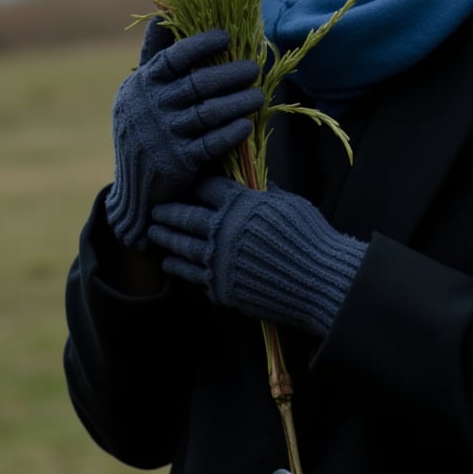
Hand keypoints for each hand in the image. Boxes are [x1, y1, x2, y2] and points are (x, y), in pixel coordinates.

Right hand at [105, 19, 263, 248]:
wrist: (135, 189)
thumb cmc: (144, 128)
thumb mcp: (139, 92)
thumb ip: (155, 57)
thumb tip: (165, 13)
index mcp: (142, 85)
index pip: (173, 58)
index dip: (200, 44)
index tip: (226, 36)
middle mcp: (150, 108)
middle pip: (198, 84)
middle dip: (231, 74)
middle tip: (254, 67)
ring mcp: (163, 136)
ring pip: (210, 112)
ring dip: (240, 101)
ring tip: (259, 95)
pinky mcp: (178, 162)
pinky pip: (212, 143)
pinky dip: (232, 132)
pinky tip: (247, 124)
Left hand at [149, 177, 366, 336]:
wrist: (317, 279)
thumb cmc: (310, 237)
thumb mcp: (289, 204)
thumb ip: (267, 194)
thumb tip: (258, 185)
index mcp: (240, 204)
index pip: (208, 187)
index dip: (199, 185)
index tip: (191, 185)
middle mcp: (223, 231)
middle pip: (185, 217)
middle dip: (168, 212)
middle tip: (154, 210)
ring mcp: (219, 262)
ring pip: (182, 248)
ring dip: (166, 240)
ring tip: (154, 235)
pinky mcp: (222, 288)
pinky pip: (194, 277)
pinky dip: (181, 269)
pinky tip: (173, 265)